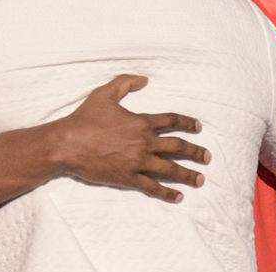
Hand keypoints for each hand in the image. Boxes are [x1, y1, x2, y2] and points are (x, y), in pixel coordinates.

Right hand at [56, 74, 210, 202]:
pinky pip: (152, 187)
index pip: (171, 121)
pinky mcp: (128, 177)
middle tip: (208, 157)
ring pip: (170, 169)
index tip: (198, 127)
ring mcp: (138, 161)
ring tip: (201, 179)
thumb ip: (125, 82)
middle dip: (196, 152)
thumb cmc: (84, 118)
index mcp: (141, 121)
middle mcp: (144, 141)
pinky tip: (178, 196)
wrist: (67, 143)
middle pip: (178, 147)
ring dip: (188, 174)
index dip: (187, 123)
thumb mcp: (104, 93)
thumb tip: (144, 78)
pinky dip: (167, 193)